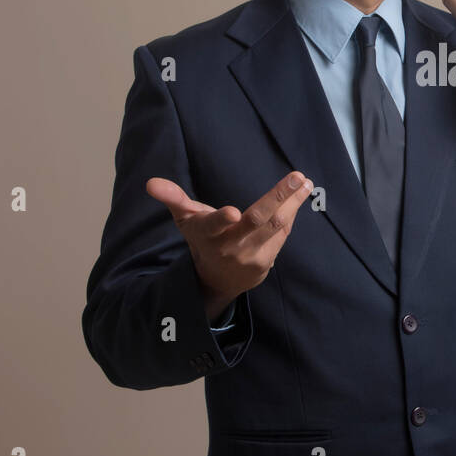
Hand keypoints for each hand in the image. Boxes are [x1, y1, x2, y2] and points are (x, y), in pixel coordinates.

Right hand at [146, 171, 313, 320]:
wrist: (217, 278)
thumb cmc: (202, 238)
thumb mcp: (185, 219)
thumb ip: (172, 198)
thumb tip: (151, 182)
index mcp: (207, 233)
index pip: (212, 225)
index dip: (221, 219)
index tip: (234, 211)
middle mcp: (229, 246)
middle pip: (257, 220)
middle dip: (278, 197)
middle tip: (297, 177)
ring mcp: (250, 256)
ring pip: (276, 225)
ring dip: (293, 202)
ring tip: (305, 182)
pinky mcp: (266, 261)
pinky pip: (282, 233)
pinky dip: (291, 213)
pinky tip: (298, 197)